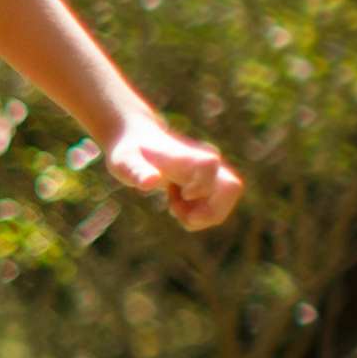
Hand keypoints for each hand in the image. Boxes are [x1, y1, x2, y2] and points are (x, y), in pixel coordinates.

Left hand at [109, 119, 243, 230]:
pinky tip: (176, 203)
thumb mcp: (124, 163)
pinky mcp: (211, 184)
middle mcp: (207, 162)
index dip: (202, 186)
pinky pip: (218, 206)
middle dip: (209, 212)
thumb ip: (136, 172)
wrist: (139, 143)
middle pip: (231, 187)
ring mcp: (212, 174)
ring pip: (226, 200)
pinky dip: (199, 214)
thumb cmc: (130, 153)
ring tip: (173, 206)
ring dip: (203, 214)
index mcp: (187, 156)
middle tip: (176, 212)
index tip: (183, 195)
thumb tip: (150, 183)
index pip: (210, 166)